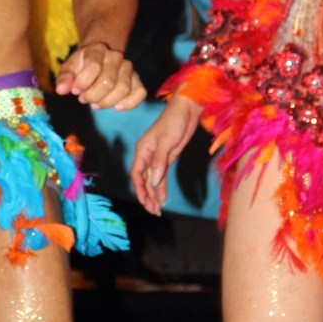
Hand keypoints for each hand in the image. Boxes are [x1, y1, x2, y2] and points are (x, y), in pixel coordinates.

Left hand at [54, 41, 146, 110]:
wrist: (100, 58)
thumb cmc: (82, 65)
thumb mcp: (69, 67)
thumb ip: (64, 77)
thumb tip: (61, 90)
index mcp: (98, 50)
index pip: (94, 67)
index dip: (83, 83)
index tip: (75, 90)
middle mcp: (116, 57)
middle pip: (109, 82)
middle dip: (93, 96)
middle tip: (83, 99)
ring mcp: (128, 68)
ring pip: (123, 89)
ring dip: (106, 102)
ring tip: (95, 103)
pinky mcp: (137, 80)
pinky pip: (140, 93)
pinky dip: (129, 103)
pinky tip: (116, 107)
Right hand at [131, 94, 203, 215]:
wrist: (186, 110)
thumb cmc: (173, 122)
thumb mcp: (166, 142)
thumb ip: (159, 162)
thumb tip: (153, 182)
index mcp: (142, 151)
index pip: (136, 174)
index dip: (139, 189)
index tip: (145, 201)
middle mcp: (147, 156)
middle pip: (144, 180)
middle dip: (147, 196)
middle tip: (153, 211)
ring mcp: (157, 158)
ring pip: (152, 180)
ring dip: (154, 194)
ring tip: (157, 209)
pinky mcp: (167, 158)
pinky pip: (161, 177)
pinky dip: (162, 188)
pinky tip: (163, 198)